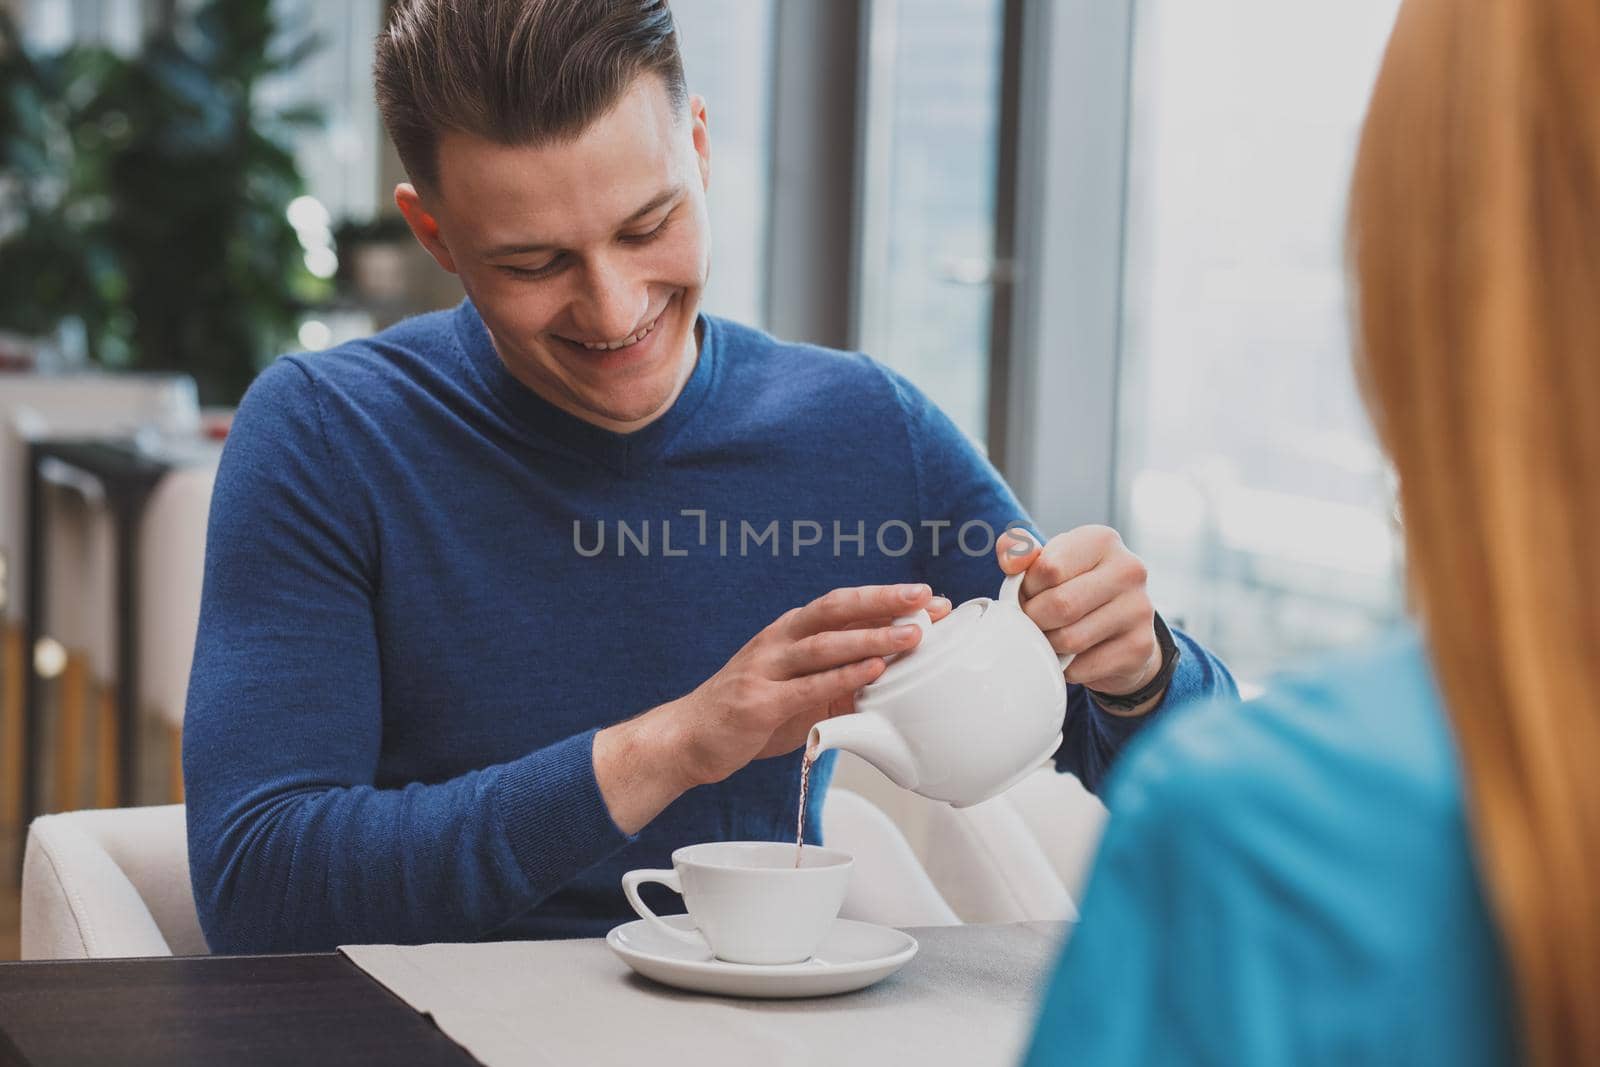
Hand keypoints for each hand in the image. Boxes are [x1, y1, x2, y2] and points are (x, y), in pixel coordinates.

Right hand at [669, 583, 952, 788]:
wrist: (687, 737)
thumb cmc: (747, 711)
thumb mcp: (798, 689)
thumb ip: (836, 680)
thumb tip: (888, 677)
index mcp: (789, 632)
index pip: (843, 605)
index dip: (885, 598)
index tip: (928, 598)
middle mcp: (778, 640)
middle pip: (835, 608)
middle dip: (884, 601)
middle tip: (926, 598)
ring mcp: (766, 668)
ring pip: (824, 643)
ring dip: (871, 637)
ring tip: (911, 635)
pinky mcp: (759, 702)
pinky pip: (807, 685)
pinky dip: (843, 677)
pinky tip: (872, 671)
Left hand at [997, 527, 1161, 708]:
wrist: (1120, 627)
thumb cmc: (1075, 588)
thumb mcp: (1048, 562)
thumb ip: (1020, 553)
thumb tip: (1011, 559)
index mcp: (1102, 540)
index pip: (1048, 568)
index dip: (1028, 588)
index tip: (1031, 594)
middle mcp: (1128, 569)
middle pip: (1059, 605)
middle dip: (1034, 619)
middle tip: (1034, 622)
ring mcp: (1140, 608)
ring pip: (1070, 639)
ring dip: (1048, 645)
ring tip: (1051, 637)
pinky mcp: (1140, 646)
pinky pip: (1083, 666)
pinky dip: (1067, 667)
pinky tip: (1072, 656)